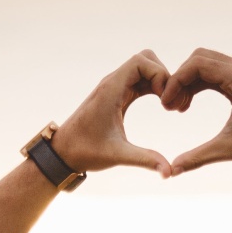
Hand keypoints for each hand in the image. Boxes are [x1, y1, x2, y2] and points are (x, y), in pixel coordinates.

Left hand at [52, 49, 171, 177]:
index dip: (160, 75)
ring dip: (160, 81)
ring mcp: (113, 88)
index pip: (141, 61)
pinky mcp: (115, 95)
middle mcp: (111, 84)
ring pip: (143, 68)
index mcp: (110, 90)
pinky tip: (162, 106)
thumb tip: (170, 173)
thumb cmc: (84, 151)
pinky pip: (139, 81)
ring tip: (169, 106)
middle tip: (171, 102)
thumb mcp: (116, 155)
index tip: (166, 101)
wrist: (62, 151)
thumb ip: (144, 159)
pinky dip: (153, 87)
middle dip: (164, 76)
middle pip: (146, 59)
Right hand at [161, 48, 231, 175]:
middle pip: (198, 59)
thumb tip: (172, 171)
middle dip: (179, 80)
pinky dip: (195, 85)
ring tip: (178, 107)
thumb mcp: (230, 148)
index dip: (175, 81)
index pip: (197, 64)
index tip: (165, 104)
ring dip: (186, 82)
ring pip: (203, 64)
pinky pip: (211, 73)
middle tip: (170, 106)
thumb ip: (199, 157)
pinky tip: (188, 105)